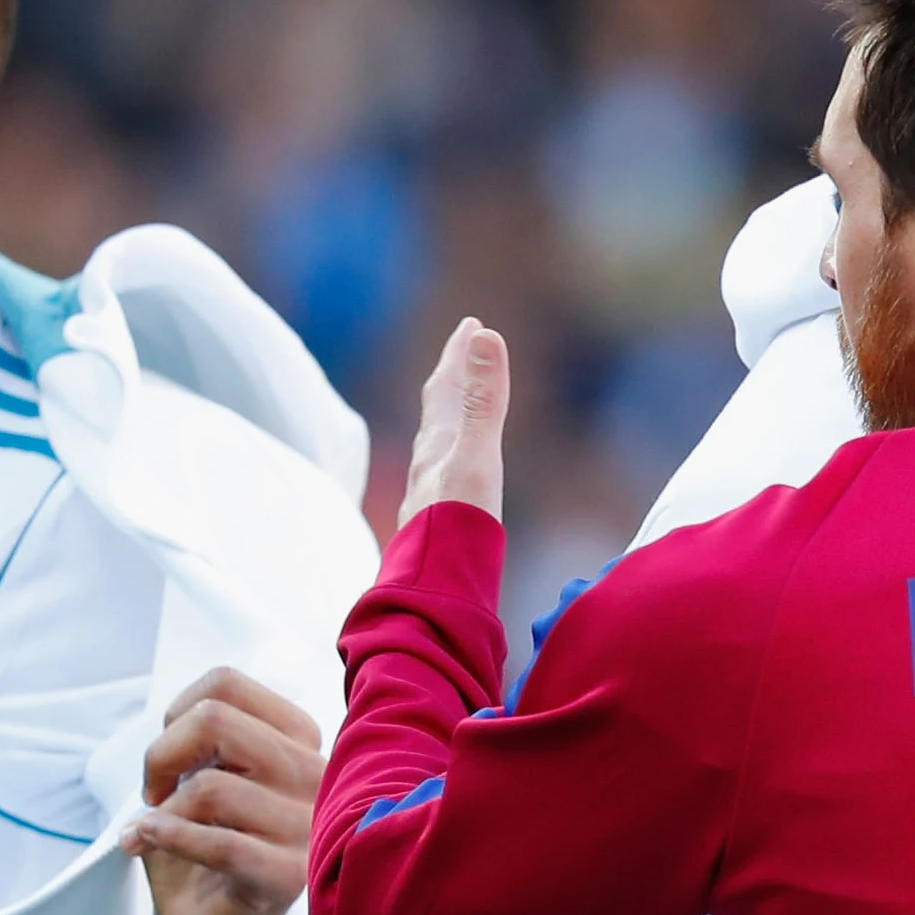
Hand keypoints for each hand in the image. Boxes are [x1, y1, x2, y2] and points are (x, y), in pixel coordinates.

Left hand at [126, 669, 323, 914]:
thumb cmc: (211, 844)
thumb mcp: (208, 773)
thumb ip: (205, 735)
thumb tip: (180, 723)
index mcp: (301, 740)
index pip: (225, 683)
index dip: (175, 715)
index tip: (169, 759)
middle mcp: (316, 776)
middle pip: (215, 720)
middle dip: (159, 756)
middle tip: (153, 794)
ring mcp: (308, 827)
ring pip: (210, 786)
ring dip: (162, 811)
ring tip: (153, 831)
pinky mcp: (288, 876)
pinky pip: (218, 843)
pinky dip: (166, 836)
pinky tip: (143, 841)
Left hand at [400, 316, 510, 524]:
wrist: (434, 589)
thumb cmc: (456, 524)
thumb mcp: (476, 453)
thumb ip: (482, 399)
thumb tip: (485, 335)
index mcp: (439, 442)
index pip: (445, 386)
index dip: (458, 354)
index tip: (470, 326)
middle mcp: (429, 463)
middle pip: (437, 409)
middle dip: (452, 377)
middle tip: (464, 351)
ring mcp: (430, 493)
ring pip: (436, 442)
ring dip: (449, 415)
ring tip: (456, 405)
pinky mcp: (437, 519)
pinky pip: (442, 474)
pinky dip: (450, 455)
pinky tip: (451, 473)